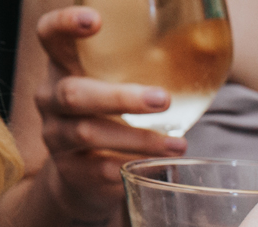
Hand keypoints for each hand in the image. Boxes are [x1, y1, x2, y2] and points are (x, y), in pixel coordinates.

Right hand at [33, 6, 187, 221]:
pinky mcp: (71, 171)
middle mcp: (51, 99)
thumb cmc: (110, 116)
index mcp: (63, 67)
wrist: (83, 175)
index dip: (65, 24)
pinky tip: (162, 166)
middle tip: (164, 100)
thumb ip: (140, 67)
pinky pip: (102, 169)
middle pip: (74, 94)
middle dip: (121, 97)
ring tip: (179, 144)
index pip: (50, 36)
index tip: (95, 19)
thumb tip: (207, 46)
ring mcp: (57, 136)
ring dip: (139, 139)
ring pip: (90, 133)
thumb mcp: (115, 85)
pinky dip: (135, 165)